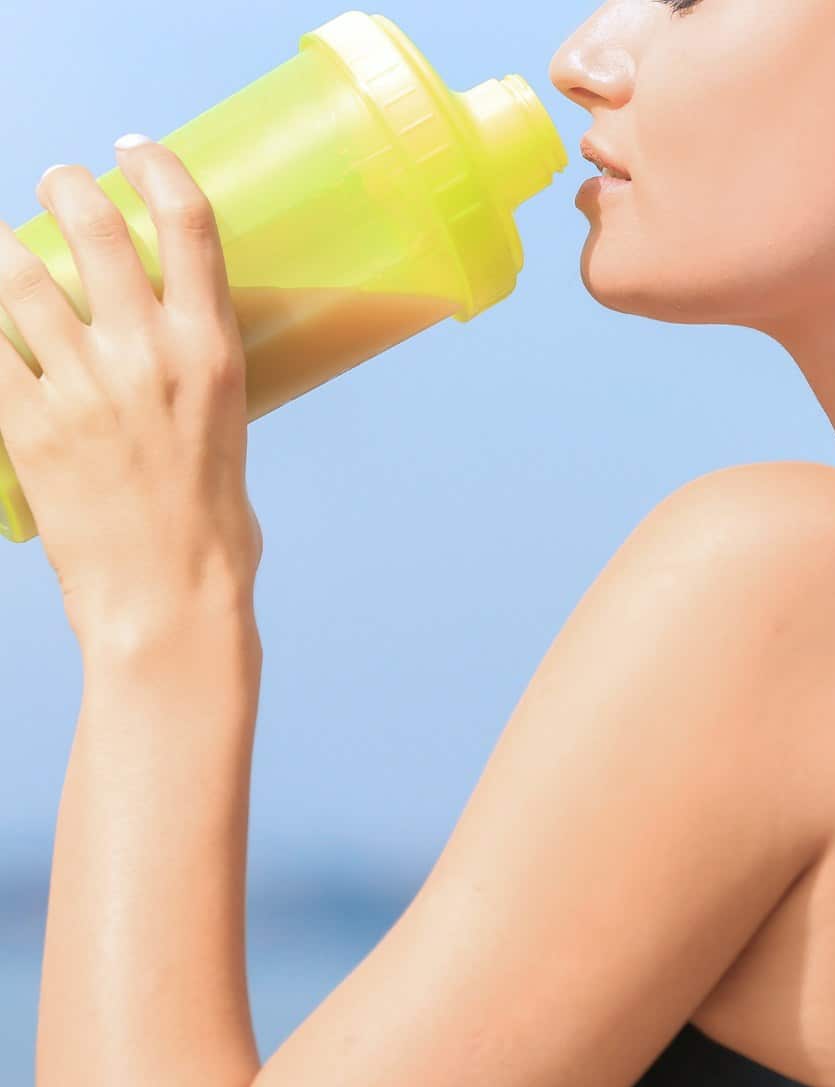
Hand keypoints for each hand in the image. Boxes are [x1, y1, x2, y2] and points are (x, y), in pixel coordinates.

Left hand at [0, 136, 262, 648]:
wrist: (168, 603)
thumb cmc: (211, 539)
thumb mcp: (228, 442)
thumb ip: (196, 392)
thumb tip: (170, 380)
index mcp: (210, 353)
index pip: (187, 223)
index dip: (154, 167)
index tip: (129, 151)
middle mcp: (147, 354)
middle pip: (94, 226)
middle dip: (66, 187)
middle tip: (56, 187)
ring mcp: (82, 387)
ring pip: (20, 275)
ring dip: (4, 246)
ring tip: (2, 246)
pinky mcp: (28, 425)